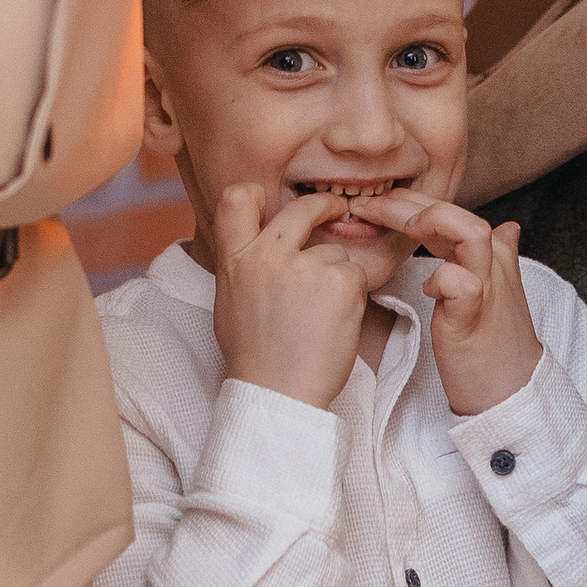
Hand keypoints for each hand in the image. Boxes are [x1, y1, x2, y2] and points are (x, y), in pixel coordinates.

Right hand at [210, 181, 377, 413]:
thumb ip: (246, 266)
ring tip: (320, 316)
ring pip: (335, 252)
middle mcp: (268, 255)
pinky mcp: (340, 281)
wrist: (278, 394)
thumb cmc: (255, 356)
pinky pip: (355, 275)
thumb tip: (262, 244)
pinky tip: (337, 322)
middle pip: (301, 209)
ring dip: (336, 275)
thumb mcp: (231, 302)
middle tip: (335, 210)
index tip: (267, 199)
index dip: (254, 193)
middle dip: (323, 207)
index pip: (236, 199)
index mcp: (236, 260)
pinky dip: (353, 296)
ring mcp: (306, 265)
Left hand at [346, 195, 539, 418]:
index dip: (410, 201)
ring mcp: (486, 286)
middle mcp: (492, 262)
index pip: (448, 209)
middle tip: (365, 205)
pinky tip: (426, 288)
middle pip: (454, 211)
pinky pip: (461, 283)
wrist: (510, 389)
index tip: (372, 204)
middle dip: (406, 202)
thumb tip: (506, 228)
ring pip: (471, 232)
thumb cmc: (491, 342)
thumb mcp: (492, 291)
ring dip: (434, 221)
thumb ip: (485, 258)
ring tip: (404, 228)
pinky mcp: (474, 314)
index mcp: (490, 253)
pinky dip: (441, 278)